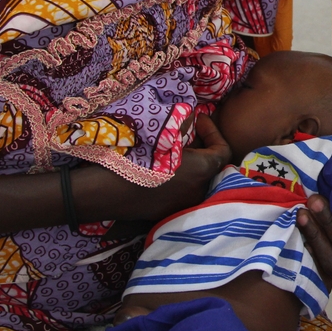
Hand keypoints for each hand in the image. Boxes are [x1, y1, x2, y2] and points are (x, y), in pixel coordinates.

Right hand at [77, 114, 231, 222]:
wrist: (107, 190)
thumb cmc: (137, 158)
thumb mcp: (164, 135)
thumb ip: (184, 127)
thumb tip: (191, 120)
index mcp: (203, 171)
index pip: (224, 151)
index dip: (214, 131)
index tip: (198, 119)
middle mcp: (199, 191)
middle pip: (211, 166)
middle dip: (203, 147)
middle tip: (187, 132)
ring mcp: (184, 204)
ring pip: (198, 180)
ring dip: (192, 163)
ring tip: (175, 148)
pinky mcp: (168, 211)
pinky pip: (182, 191)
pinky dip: (180, 177)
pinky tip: (163, 167)